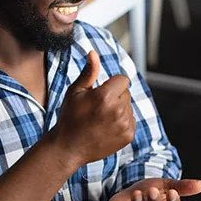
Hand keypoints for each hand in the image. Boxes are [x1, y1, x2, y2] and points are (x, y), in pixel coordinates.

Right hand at [53, 50, 135, 165]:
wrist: (69, 148)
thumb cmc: (70, 117)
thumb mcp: (75, 92)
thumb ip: (89, 72)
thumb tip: (93, 53)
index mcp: (106, 96)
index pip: (123, 80)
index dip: (111, 85)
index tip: (100, 93)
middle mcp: (118, 110)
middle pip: (126, 93)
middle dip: (115, 97)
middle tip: (97, 108)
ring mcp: (124, 124)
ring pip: (128, 107)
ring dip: (118, 110)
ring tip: (101, 119)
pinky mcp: (128, 135)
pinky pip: (131, 120)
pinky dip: (122, 122)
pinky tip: (106, 128)